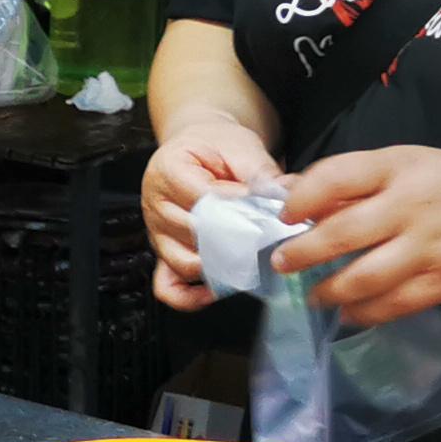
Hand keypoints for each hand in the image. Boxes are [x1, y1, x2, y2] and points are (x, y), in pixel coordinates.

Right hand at [143, 114, 278, 308]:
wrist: (201, 145)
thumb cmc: (217, 145)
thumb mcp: (241, 147)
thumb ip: (261, 174)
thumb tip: (285, 198)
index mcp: (168, 171)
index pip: (201, 201)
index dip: (235, 209)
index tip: (262, 211)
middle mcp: (156, 204)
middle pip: (194, 235)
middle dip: (233, 241)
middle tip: (267, 241)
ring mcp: (158, 232)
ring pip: (184, 264)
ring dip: (218, 267)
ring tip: (249, 262)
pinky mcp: (164, 252)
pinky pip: (167, 286)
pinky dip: (189, 297)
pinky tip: (215, 291)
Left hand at [274, 145, 440, 326]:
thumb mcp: (411, 165)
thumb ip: (359, 180)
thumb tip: (296, 196)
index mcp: (401, 167)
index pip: (337, 177)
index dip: (301, 198)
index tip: (284, 215)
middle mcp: (413, 205)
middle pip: (342, 232)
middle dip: (301, 252)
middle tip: (281, 264)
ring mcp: (430, 248)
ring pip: (364, 277)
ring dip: (329, 290)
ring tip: (314, 295)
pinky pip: (394, 305)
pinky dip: (365, 312)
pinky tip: (349, 313)